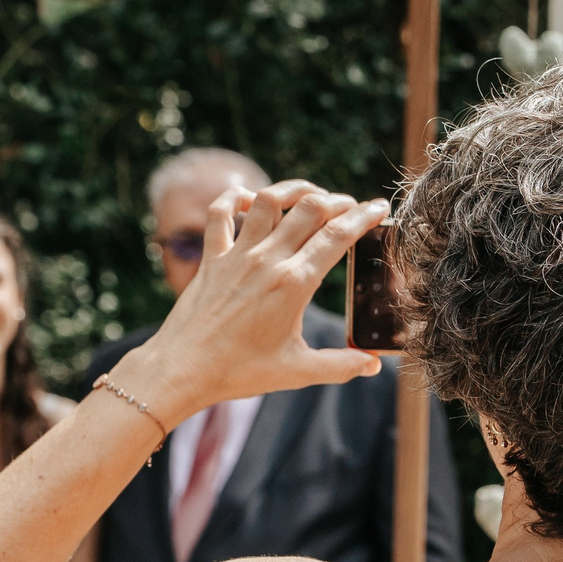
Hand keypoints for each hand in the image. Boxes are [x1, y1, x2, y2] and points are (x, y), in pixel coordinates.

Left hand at [117, 181, 386, 420]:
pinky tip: (248, 197)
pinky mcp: (211, 259)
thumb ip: (340, 365)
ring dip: (293, 189)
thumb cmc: (239, 372)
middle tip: (350, 206)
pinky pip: (220, 214)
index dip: (364, 216)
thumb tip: (373, 363)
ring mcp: (236, 255)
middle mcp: (266, 260)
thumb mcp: (297, 372)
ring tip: (310, 194)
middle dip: (337, 200)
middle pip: (310, 208)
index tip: (379, 208)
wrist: (182, 370)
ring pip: (268, 199)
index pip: (338, 236)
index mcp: (294, 283)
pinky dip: (233, 198)